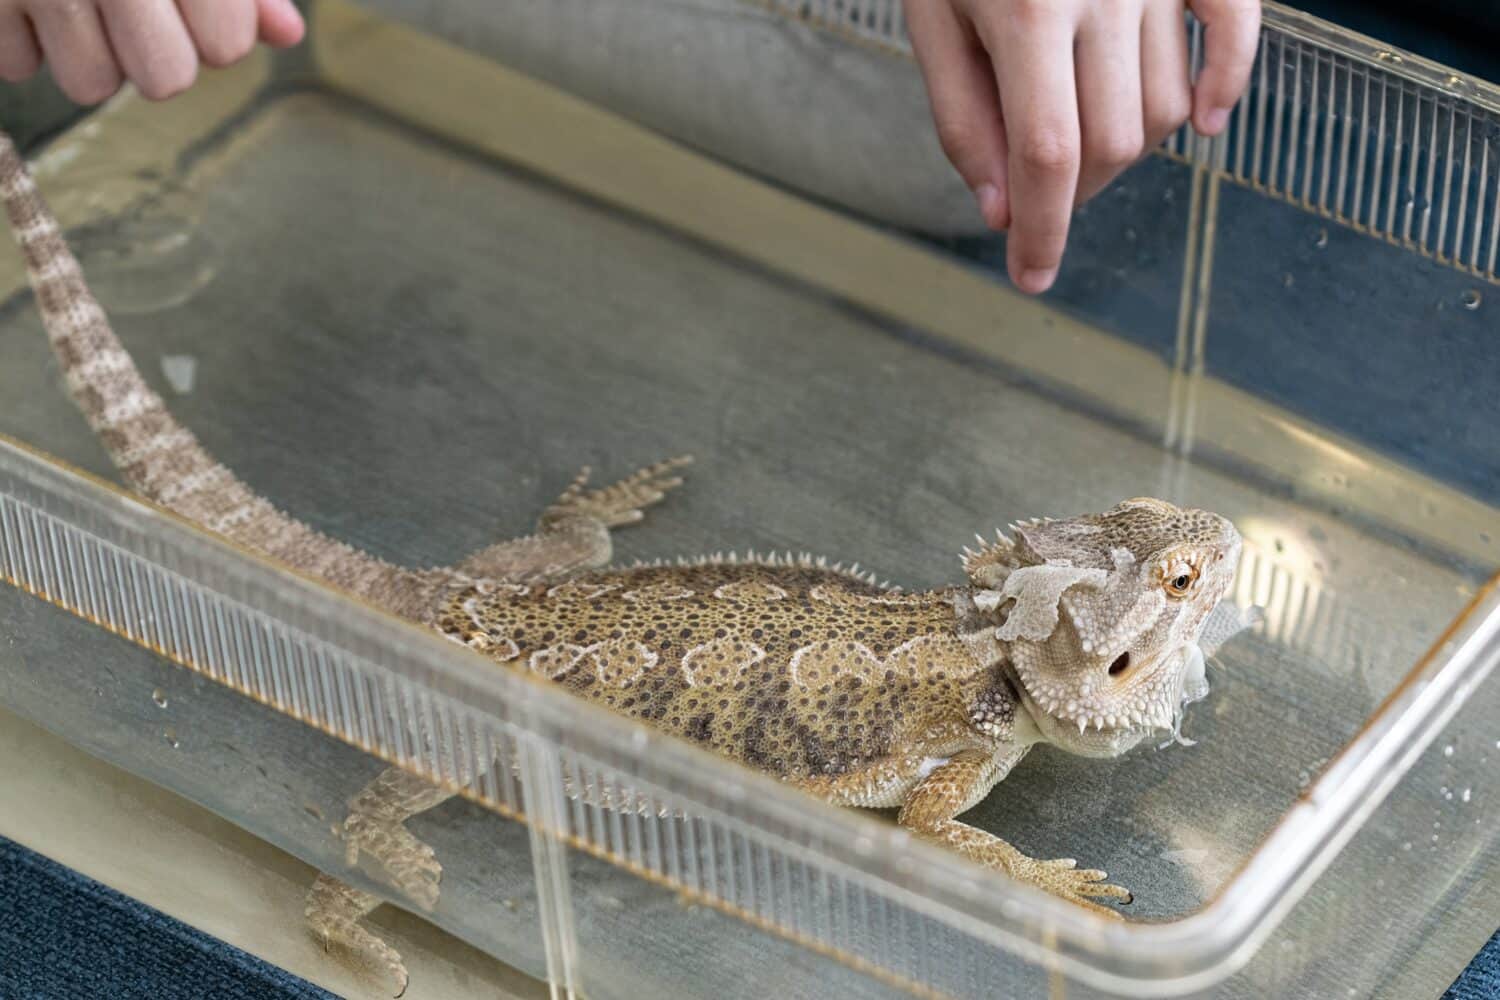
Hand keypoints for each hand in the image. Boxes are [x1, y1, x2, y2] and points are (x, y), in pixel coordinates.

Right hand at [0, 0, 304, 104]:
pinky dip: (23, 36)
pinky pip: (17, 65)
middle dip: (155, 53)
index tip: (190, 0)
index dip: (215, 31)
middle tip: (133, 7)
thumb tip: (287, 35)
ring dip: (89, 53)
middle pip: (165, 81)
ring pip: (91, 85)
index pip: (226, 47)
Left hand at [904, 0, 1259, 293]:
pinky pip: (1239, 34)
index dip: (1042, 229)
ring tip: (1086, 140)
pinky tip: (1210, 122)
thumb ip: (960, 112)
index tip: (1033, 275)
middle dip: (1074, 193)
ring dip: (1128, 146)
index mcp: (1027, 9)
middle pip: (1112, 142)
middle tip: (1041, 198)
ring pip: (1169, 106)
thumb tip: (997, 208)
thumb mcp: (933, 14)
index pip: (1045, 156)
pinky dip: (1228, 87)